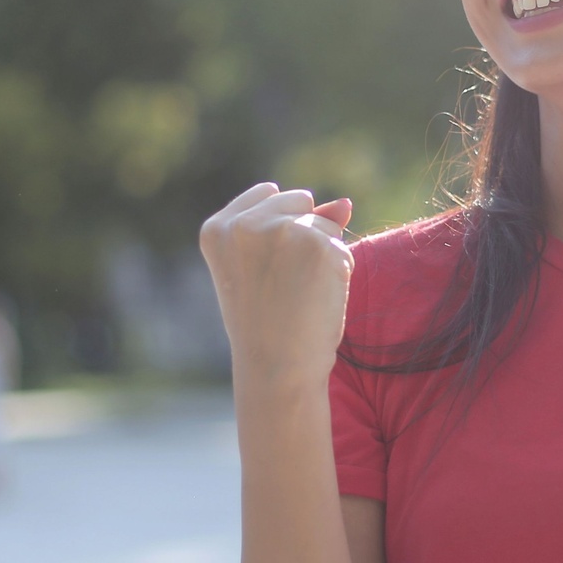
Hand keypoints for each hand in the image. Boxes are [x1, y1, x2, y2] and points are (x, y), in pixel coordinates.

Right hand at [199, 183, 355, 391]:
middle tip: (283, 285)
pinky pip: (342, 246)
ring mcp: (281, 230)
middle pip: (299, 203)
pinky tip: (316, 298)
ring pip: (325, 225)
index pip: (268, 194)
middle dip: (303, 236)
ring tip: (298, 294)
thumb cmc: (268, 324)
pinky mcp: (316, 244)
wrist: (277, 368)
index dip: (279, 232)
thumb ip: (296, 226)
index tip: (267, 269)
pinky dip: (339, 272)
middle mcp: (244, 223)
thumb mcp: (266, 269)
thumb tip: (345, 203)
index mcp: (218, 229)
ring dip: (323, 255)